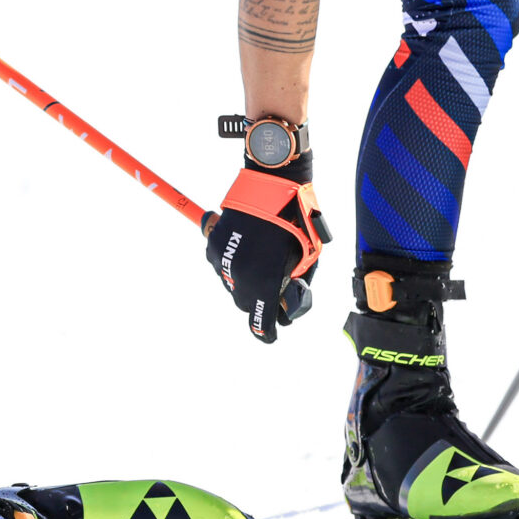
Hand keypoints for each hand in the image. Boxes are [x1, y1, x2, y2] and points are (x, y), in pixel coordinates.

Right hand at [204, 154, 330, 344]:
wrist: (273, 183)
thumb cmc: (296, 220)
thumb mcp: (306, 257)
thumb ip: (295, 284)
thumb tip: (287, 304)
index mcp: (263, 282)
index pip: (260, 321)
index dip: (267, 332)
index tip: (271, 335)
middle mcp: (238, 275)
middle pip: (244, 304)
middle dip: (258, 303)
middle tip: (274, 292)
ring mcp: (221, 259)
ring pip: (231, 284)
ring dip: (246, 282)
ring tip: (262, 261)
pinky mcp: (213, 244)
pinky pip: (222, 265)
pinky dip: (235, 263)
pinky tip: (250, 249)